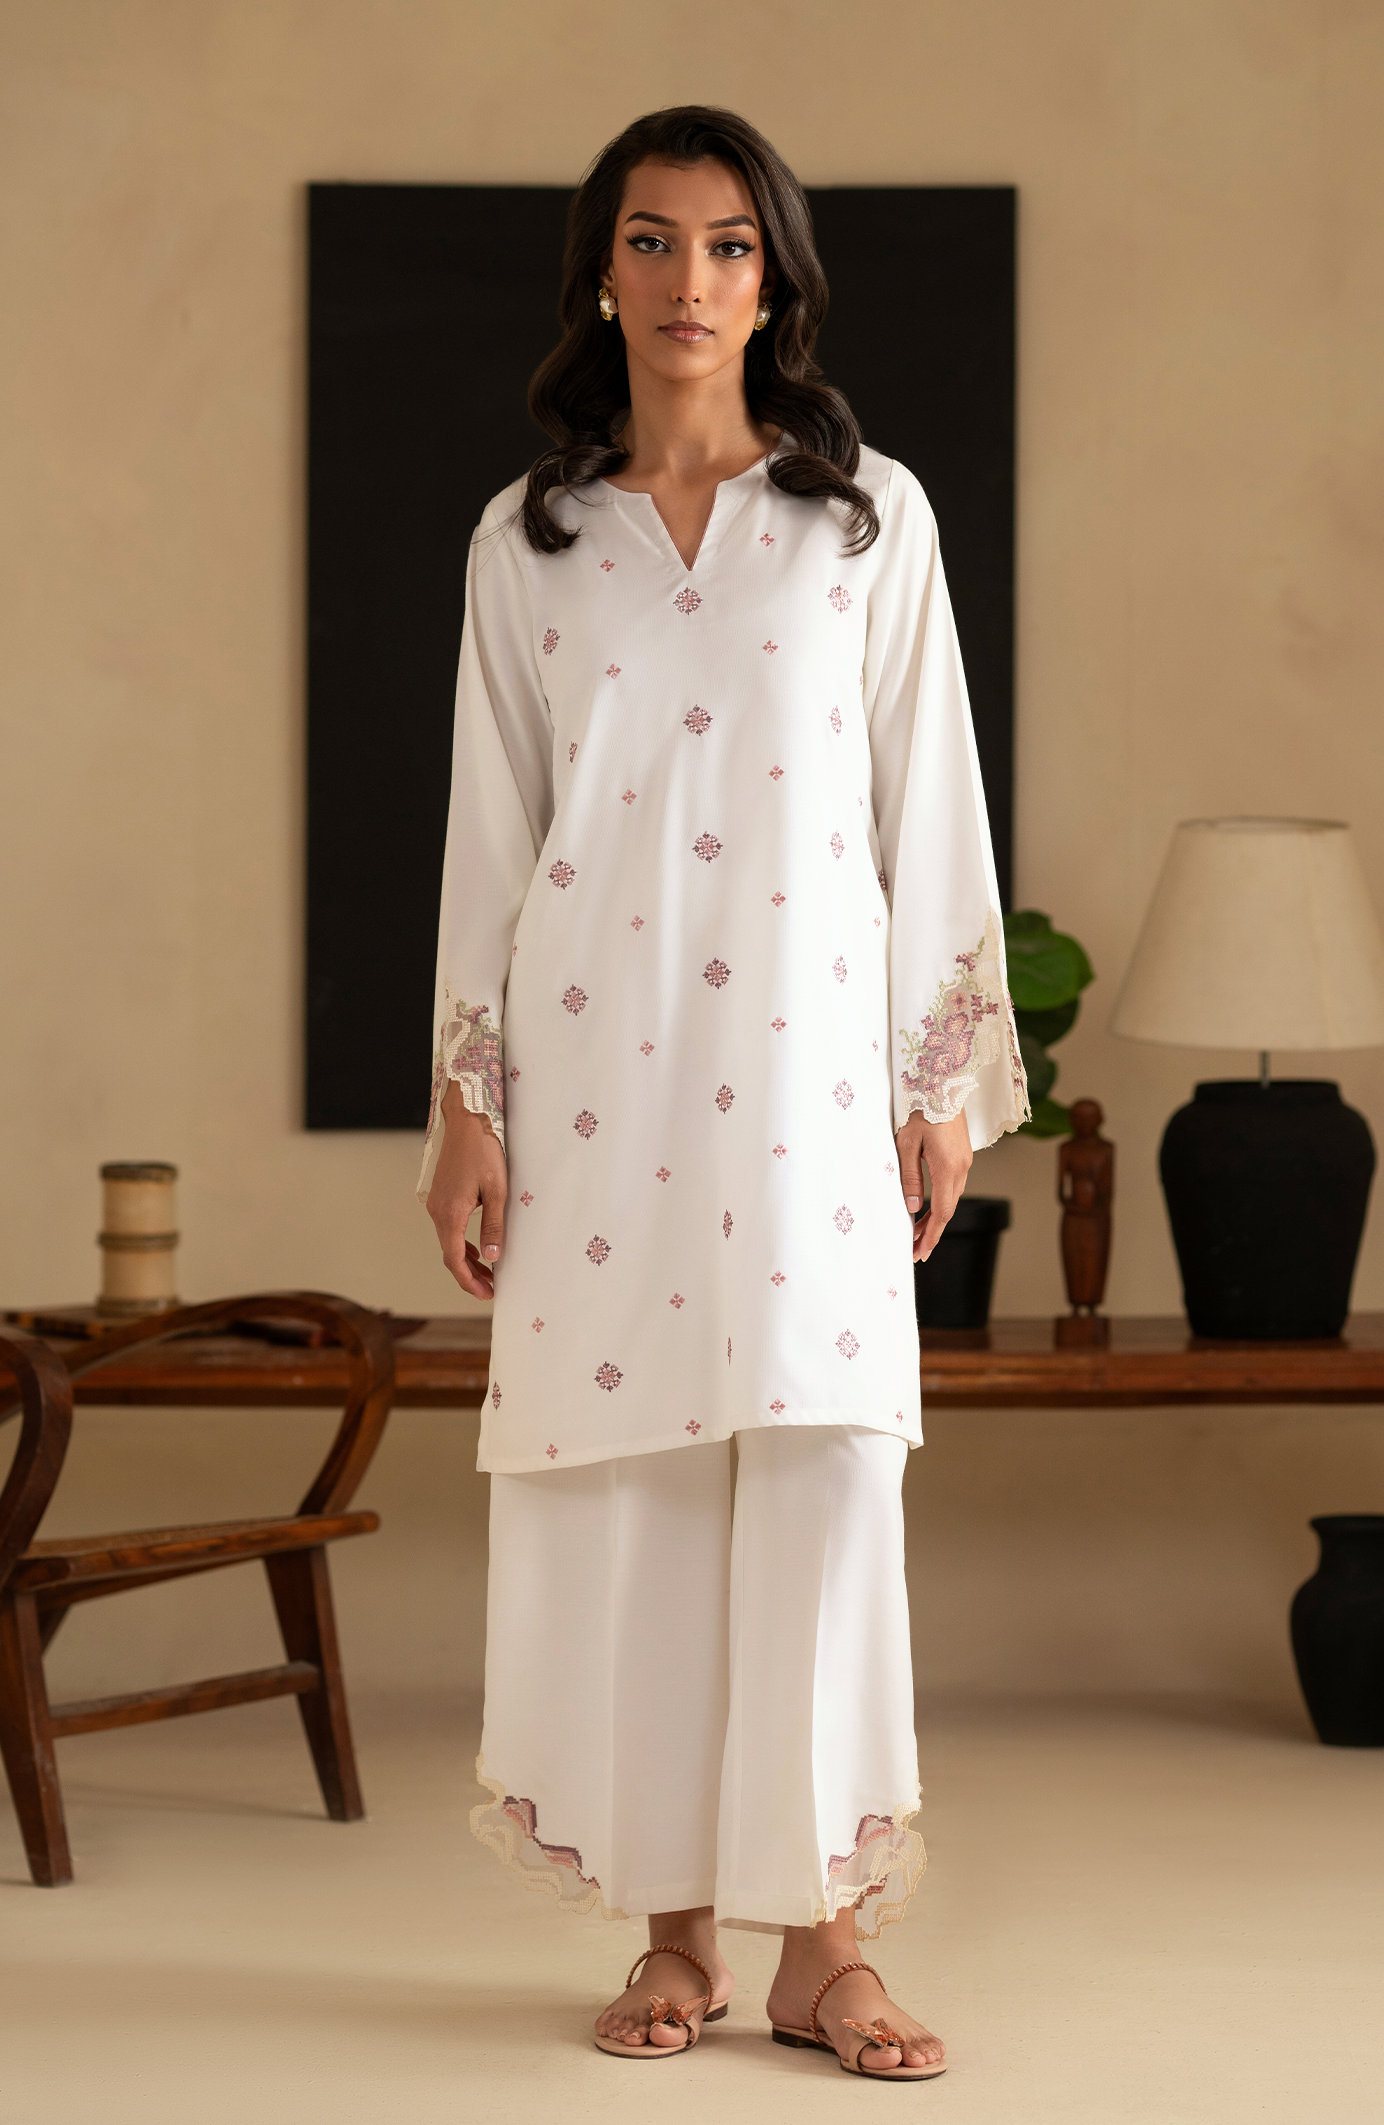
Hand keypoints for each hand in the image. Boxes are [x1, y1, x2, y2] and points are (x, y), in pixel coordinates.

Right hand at [426, 1085, 507, 1299]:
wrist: (467, 1121)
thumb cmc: (484, 1152)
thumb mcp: (496, 1191)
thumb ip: (493, 1226)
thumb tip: (493, 1257)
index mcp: (450, 1214)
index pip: (455, 1260)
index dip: (469, 1281)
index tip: (486, 1293)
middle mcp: (437, 1212)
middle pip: (450, 1254)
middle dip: (469, 1274)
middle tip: (490, 1288)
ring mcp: (436, 1203)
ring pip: (449, 1241)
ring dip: (466, 1259)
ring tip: (488, 1272)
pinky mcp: (440, 1196)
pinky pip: (448, 1228)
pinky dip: (461, 1243)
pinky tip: (477, 1247)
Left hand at [896, 1109, 972, 1262]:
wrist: (941, 1083)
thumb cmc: (920, 1110)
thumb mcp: (907, 1144)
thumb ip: (910, 1178)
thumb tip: (913, 1207)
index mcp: (948, 1167)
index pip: (942, 1212)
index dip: (931, 1235)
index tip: (920, 1251)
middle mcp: (962, 1167)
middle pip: (949, 1209)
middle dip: (932, 1232)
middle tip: (916, 1250)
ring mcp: (965, 1161)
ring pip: (952, 1198)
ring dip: (937, 1217)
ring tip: (919, 1232)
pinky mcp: (963, 1154)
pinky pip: (954, 1185)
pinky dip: (942, 1201)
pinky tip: (930, 1207)